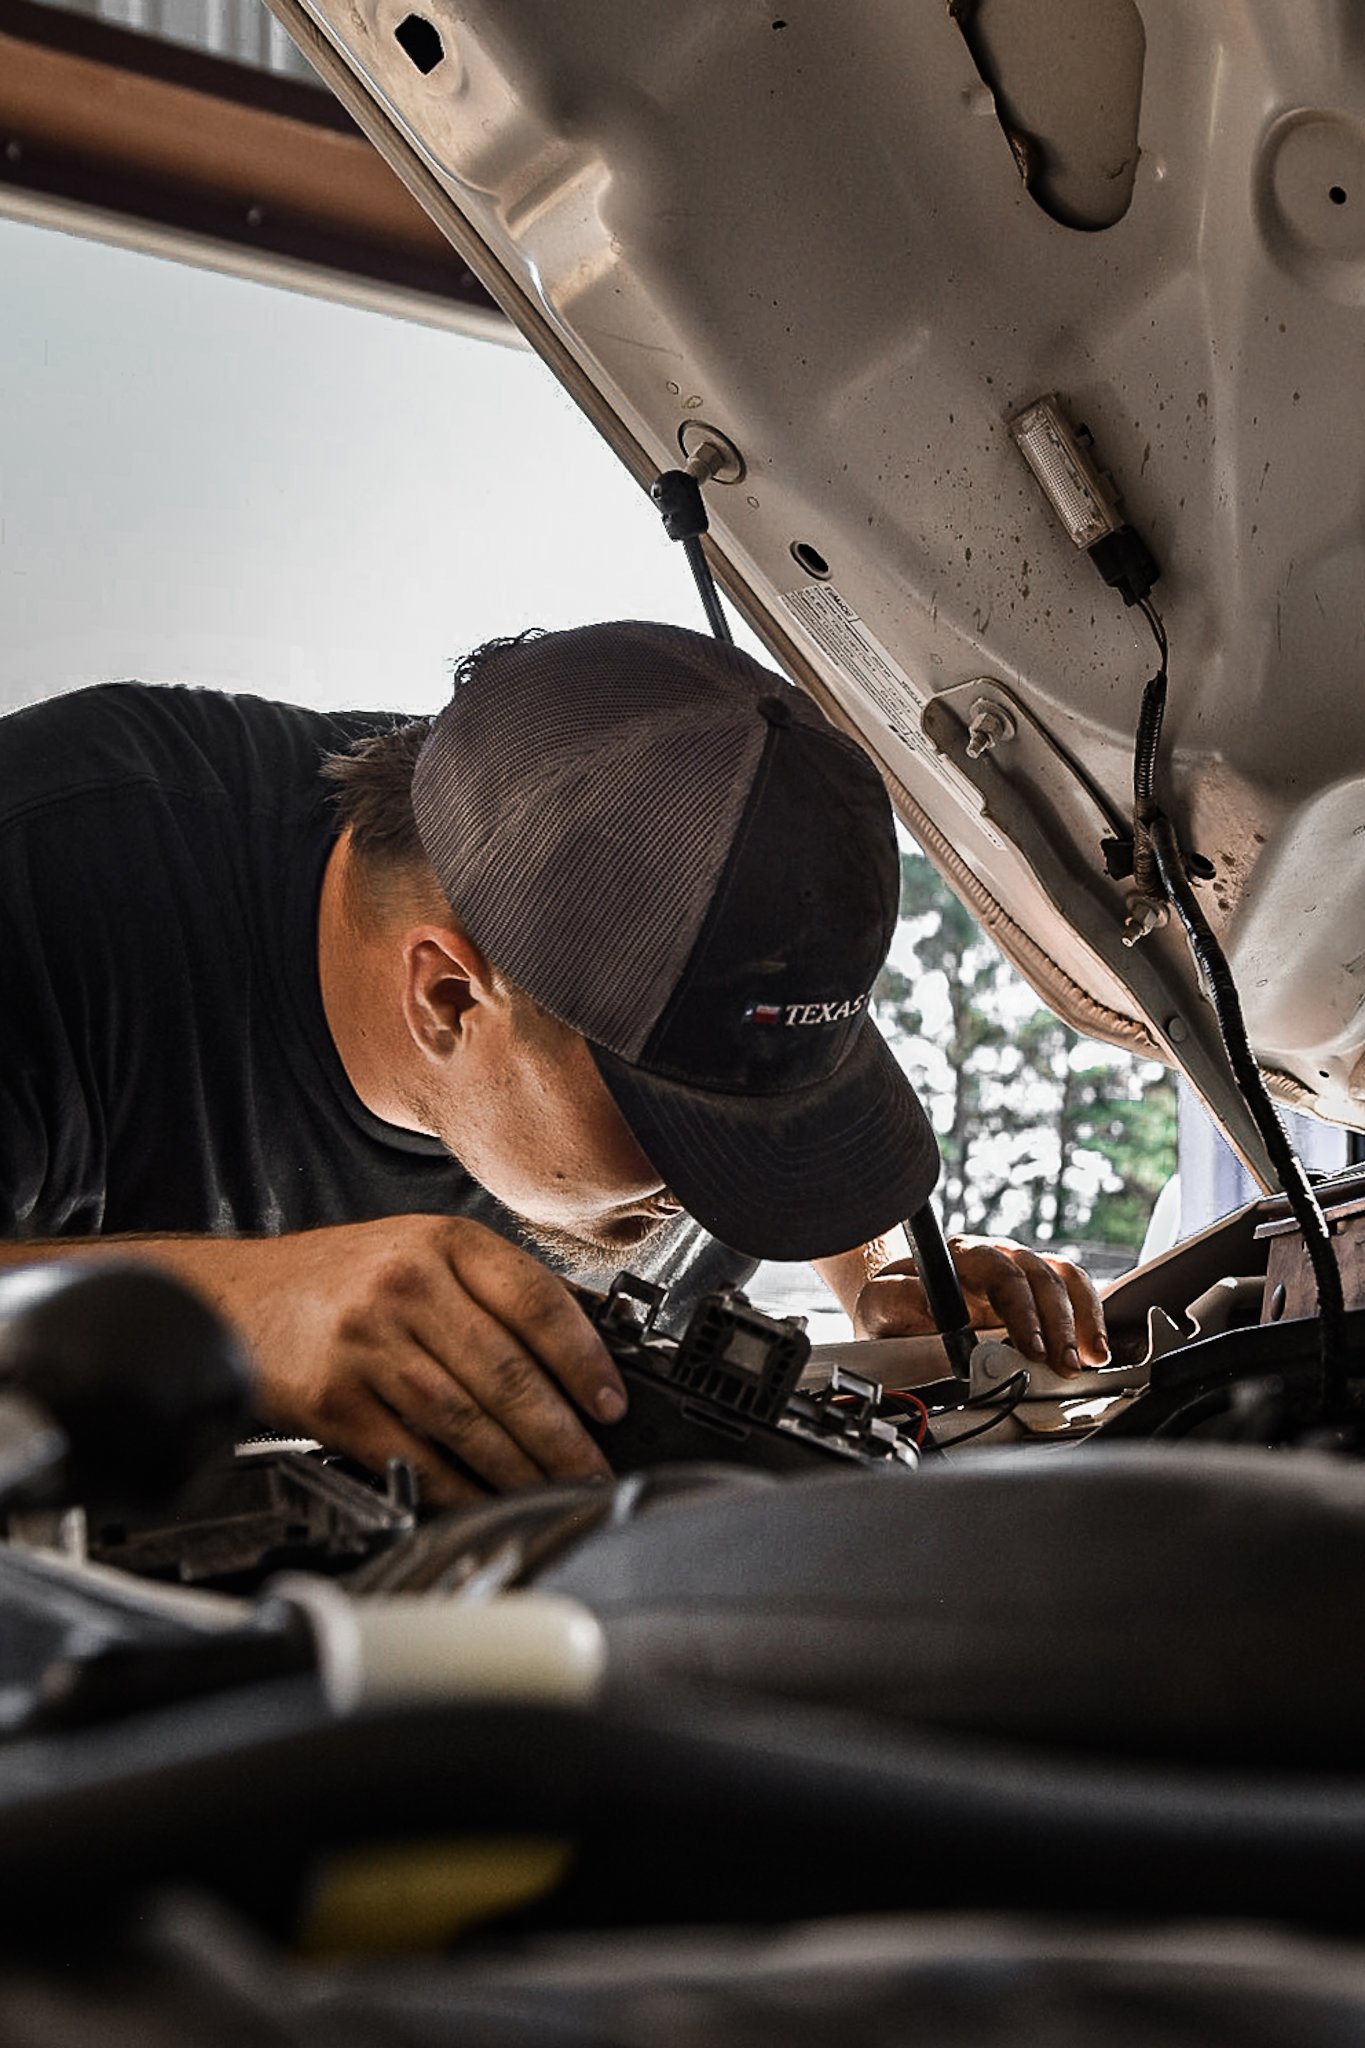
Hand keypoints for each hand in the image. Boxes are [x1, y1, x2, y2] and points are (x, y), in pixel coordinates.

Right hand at [159, 1216, 626, 1505]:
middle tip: (593, 1469)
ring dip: (519, 1468)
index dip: (584, 1360)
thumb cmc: (335, 1280)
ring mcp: (367, 1344)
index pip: (537, 1301)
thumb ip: (493, 1288)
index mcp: (443, 1242)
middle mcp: (406, 1286)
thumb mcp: (419, 1251)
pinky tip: (486, 1501)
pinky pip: (413, 1457)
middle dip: (561, 1434)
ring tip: (554, 1491)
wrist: (232, 1297)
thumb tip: (585, 1347)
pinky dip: (457, 1489)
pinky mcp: (334, 1401)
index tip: (611, 1404)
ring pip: (465, 1420)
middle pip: (506, 1372)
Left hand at [853, 1234, 1107, 1375]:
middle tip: (1065, 1365)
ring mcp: (1019, 1268)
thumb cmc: (892, 1302)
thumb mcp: (880, 1304)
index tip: (1031, 1348)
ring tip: (1089, 1359)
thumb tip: (932, 1308)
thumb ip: (900, 1301)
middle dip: (1057, 1325)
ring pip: (1062, 1278)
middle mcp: (994, 1255)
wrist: (896, 1295)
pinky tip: (1095, 1346)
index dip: (1021, 1310)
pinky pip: (1073, 1287)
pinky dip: (1090, 1315)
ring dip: (1081, 1319)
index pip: (1000, 1273)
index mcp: (958, 1256)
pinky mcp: (1035, 1286)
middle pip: (1039, 1276)